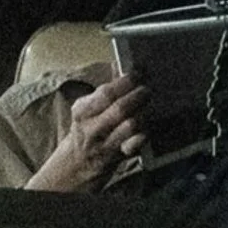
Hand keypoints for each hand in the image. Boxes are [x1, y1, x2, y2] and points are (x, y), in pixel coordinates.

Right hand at [25, 74, 147, 192]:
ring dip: (143, 113)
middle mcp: (92, 128)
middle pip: (120, 109)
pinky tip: (147, 127)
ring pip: (130, 125)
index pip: (105, 94)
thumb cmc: (87, 129)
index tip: (138, 73)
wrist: (79, 162)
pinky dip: (144, 135)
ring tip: (148, 105)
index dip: (125, 82)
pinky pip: (136, 145)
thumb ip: (104, 88)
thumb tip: (118, 64)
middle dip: (138, 96)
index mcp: (81, 111)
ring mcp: (105, 144)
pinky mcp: (119, 157)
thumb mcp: (87, 108)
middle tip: (147, 89)